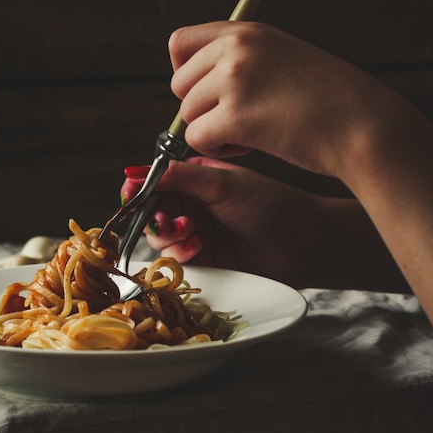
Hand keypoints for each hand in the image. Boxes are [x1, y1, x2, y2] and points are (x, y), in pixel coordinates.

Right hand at [121, 157, 407, 291]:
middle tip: (168, 219)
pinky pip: (174, 257)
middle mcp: (192, 204)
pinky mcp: (202, 259)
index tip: (130, 194)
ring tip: (191, 232)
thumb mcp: (222, 183)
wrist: (302, 244)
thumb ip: (179, 177)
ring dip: (168, 235)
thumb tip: (133, 172)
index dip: (140, 189)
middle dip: (153, 215)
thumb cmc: (270, 204)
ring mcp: (195, 232)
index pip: (155, 181)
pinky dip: (179, 253)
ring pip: (158, 236)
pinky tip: (198, 247)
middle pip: (151, 211)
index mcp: (196, 177)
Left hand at [168, 20, 415, 180]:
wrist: (362, 125)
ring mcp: (234, 80)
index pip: (179, 43)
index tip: (208, 92)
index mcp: (246, 31)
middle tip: (237, 119)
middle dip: (201, 108)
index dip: (185, 72)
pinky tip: (250, 146)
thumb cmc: (327, 100)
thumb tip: (195, 85)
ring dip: (212, 131)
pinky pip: (196, 138)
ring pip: (187, 114)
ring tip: (250, 133)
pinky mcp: (235, 116)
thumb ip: (241, 61)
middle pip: (179, 85)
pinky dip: (218, 150)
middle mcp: (235, 48)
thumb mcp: (282, 59)